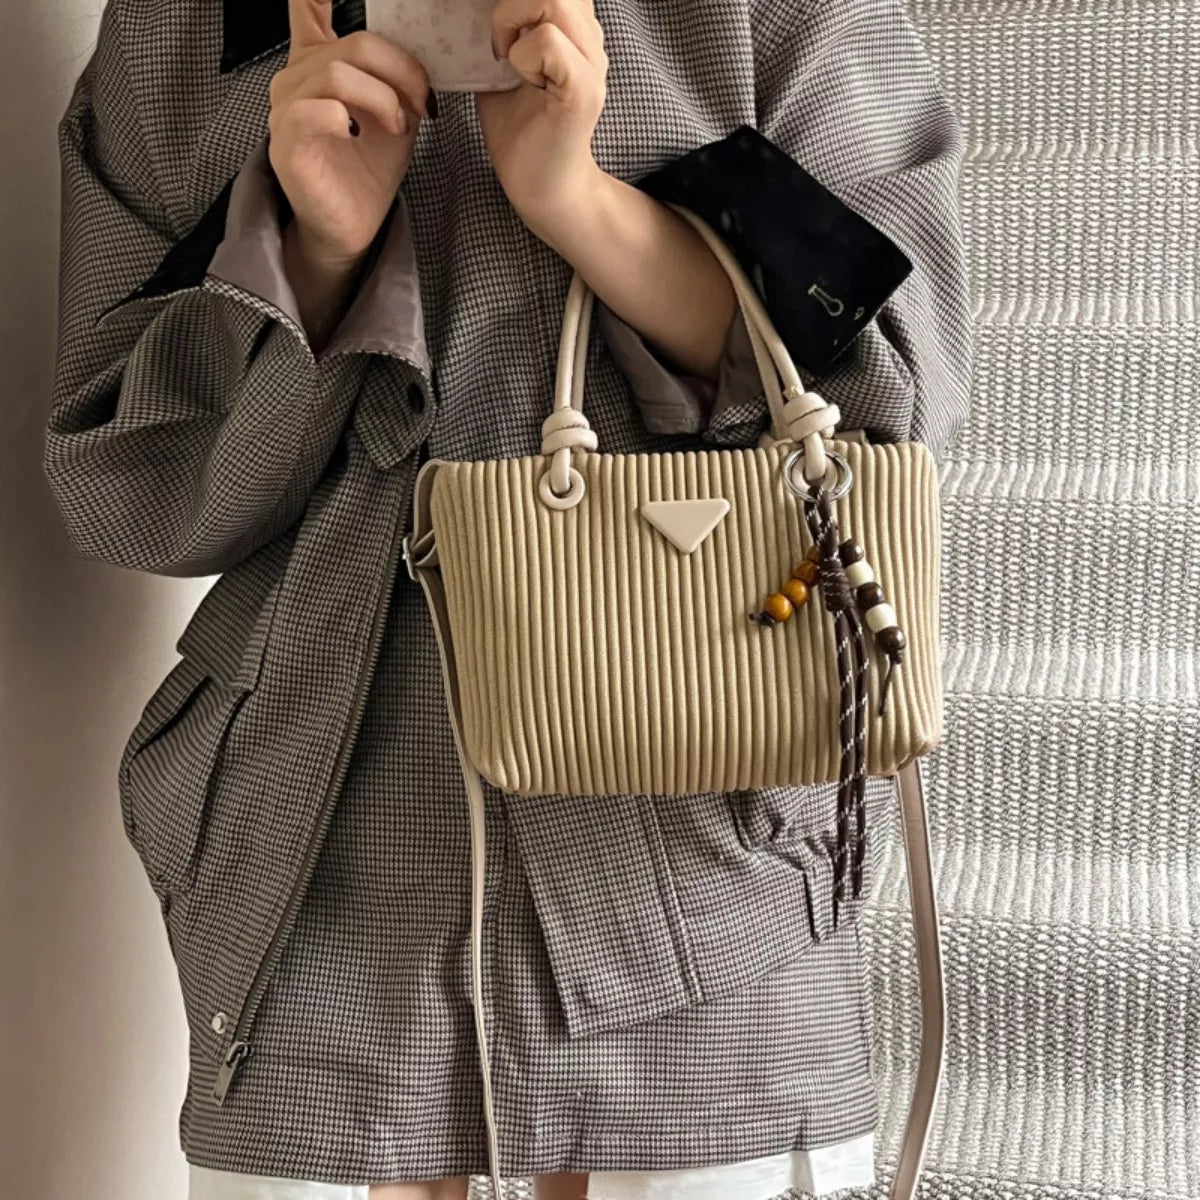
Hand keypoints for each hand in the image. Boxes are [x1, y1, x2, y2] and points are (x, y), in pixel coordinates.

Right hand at [268, 0, 433, 267]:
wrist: (353, 224)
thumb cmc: (369, 167)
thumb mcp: (394, 110)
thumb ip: (398, 76)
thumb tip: (421, 55)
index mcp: (320, 61)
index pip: (308, 7)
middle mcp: (297, 76)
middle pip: (355, 45)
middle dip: (402, 72)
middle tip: (421, 103)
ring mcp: (286, 107)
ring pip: (338, 74)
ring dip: (383, 99)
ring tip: (398, 127)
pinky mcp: (286, 141)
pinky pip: (315, 110)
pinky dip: (349, 118)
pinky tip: (357, 135)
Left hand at [474, 0, 607, 227]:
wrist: (542, 188)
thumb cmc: (522, 134)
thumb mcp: (501, 68)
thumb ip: (502, 30)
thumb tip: (470, 5)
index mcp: (575, 32)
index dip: (517, 1)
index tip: (498, 32)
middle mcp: (591, 42)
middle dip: (513, 4)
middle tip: (499, 44)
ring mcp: (591, 65)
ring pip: (554, 0)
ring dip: (514, 21)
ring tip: (508, 61)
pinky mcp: (582, 89)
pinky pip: (548, 40)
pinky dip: (523, 55)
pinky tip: (522, 82)